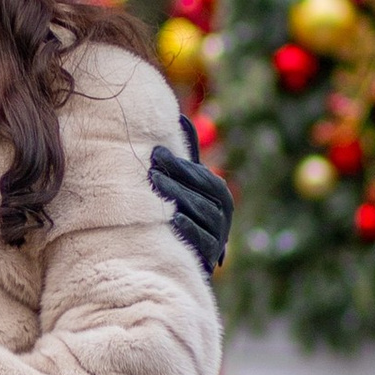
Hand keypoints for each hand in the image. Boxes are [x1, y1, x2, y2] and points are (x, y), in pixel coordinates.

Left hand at [150, 118, 233, 275]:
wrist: (180, 258)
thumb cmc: (182, 211)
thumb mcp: (185, 183)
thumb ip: (186, 155)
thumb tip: (180, 116)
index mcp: (220, 196)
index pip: (203, 177)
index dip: (181, 166)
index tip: (156, 154)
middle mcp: (223, 216)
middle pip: (201, 195)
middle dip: (176, 180)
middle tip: (151, 170)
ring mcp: (218, 237)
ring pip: (201, 215)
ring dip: (178, 198)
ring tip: (155, 186)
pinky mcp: (210, 257)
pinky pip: (201, 240)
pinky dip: (188, 228)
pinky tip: (173, 217)